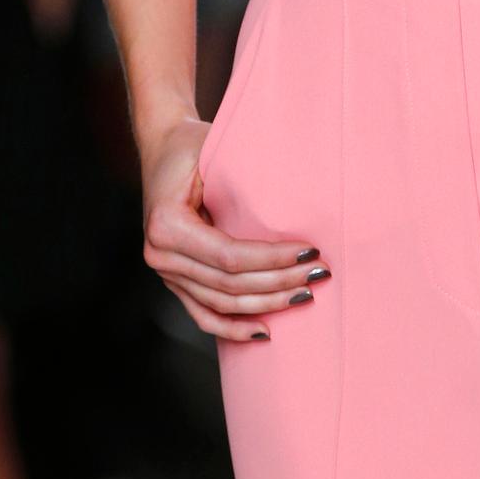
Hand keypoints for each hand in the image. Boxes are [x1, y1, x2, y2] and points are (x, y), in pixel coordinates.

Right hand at [140, 114, 331, 341]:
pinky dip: (232, 327)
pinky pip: (203, 313)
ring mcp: (165, 272)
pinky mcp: (174, 280)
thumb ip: (241, 184)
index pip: (229, 256)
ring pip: (220, 304)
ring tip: (304, 295)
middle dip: (278, 282)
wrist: (162, 146)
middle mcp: (160, 255)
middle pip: (229, 284)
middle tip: (319, 274)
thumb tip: (292, 208)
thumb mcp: (212, 154)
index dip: (272, 259)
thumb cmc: (193, 146)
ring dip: (265, 305)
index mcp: (167, 225)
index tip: (310, 251)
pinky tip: (264, 332)